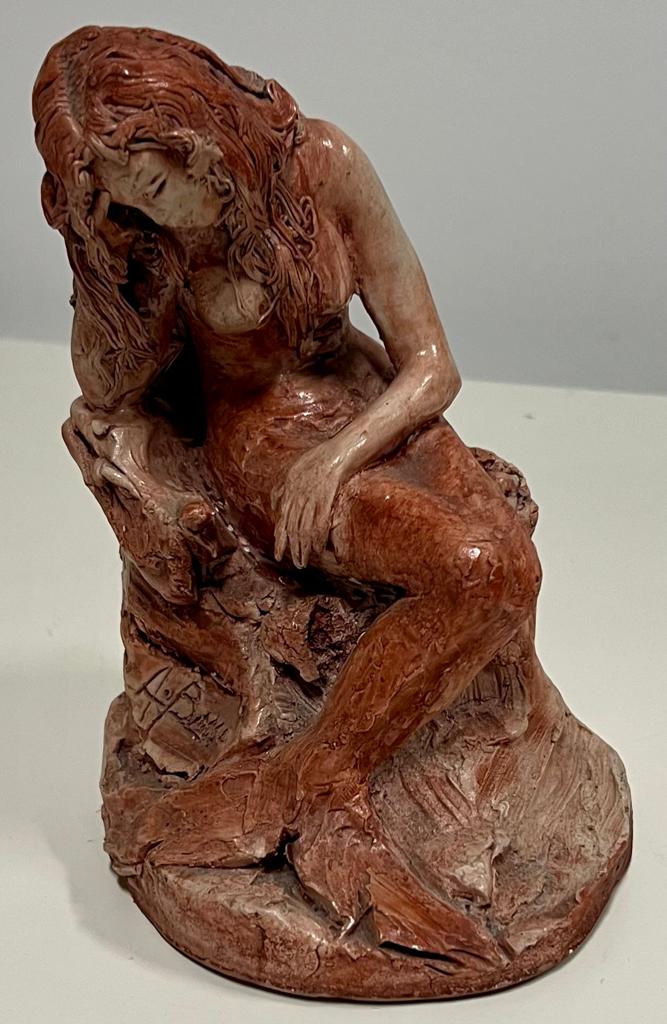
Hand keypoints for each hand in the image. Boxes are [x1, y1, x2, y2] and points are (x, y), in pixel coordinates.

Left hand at [271, 441, 346, 568]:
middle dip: (292, 549)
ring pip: (303, 528)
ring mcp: (311, 497)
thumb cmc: (320, 458)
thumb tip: (275, 505)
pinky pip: (320, 522)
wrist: (339, 451)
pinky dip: (317, 538)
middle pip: (292, 528)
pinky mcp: (326, 497)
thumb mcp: (294, 470)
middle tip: (296, 564)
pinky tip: (317, 549)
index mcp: (289, 490)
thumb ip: (283, 489)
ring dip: (303, 548)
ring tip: (304, 562)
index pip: (282, 520)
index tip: (278, 554)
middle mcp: (297, 495)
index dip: (280, 539)